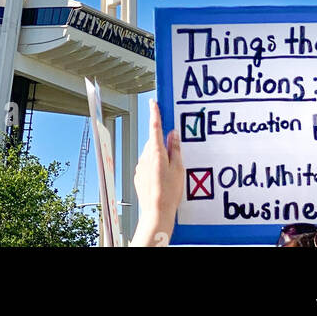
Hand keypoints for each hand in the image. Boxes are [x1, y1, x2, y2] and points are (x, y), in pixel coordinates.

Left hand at [131, 100, 183, 246]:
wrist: (156, 212)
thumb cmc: (169, 193)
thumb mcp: (178, 169)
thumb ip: (175, 149)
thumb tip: (173, 134)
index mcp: (156, 152)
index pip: (155, 126)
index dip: (155, 113)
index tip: (153, 103)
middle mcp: (145, 156)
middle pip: (153, 142)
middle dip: (162, 144)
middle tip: (174, 155)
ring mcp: (140, 166)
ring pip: (150, 154)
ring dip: (158, 157)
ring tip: (169, 173)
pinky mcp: (138, 176)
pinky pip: (146, 165)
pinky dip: (153, 167)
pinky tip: (161, 179)